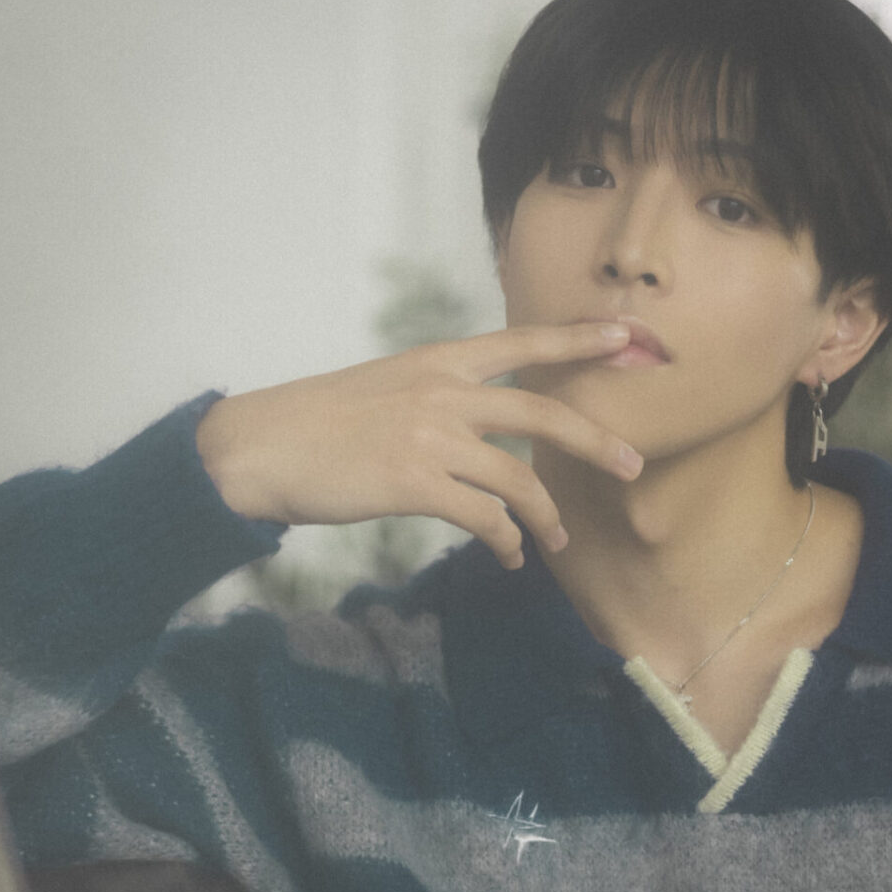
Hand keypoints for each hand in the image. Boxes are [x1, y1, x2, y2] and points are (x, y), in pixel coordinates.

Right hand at [195, 323, 641, 567]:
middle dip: (595, 440)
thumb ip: (438, 397)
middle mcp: (443, 392)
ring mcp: (431, 437)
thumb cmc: (317, 421)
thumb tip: (477, 430)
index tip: (625, 334)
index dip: (577, 340)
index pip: (522, 343)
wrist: (258, 447)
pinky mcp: (415, 484)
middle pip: (542, 414)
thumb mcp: (385, 386)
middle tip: (633, 464)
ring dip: (545, 518)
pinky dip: (507, 542)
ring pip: (518, 480)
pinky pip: (485, 518)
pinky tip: (509, 557)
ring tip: (556, 542)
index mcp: (437, 361)